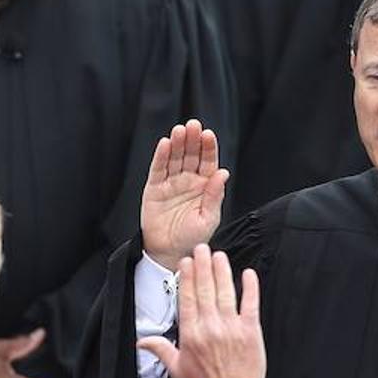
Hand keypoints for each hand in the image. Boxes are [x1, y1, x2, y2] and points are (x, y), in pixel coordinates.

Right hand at [136, 244, 265, 377]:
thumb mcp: (176, 368)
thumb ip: (160, 350)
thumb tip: (142, 342)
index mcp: (191, 334)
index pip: (188, 298)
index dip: (187, 277)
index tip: (186, 262)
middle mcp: (210, 327)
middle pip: (205, 289)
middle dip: (202, 266)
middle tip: (201, 249)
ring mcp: (231, 327)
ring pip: (225, 292)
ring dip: (222, 271)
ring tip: (219, 255)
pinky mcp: (251, 331)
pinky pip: (250, 304)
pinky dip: (250, 287)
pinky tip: (248, 273)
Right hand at [141, 119, 227, 271]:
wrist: (168, 252)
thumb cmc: (192, 238)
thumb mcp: (208, 218)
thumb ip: (215, 196)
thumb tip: (223, 172)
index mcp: (205, 186)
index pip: (208, 162)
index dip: (208, 148)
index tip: (208, 135)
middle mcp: (189, 180)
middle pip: (191, 155)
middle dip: (192, 140)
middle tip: (193, 125)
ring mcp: (171, 183)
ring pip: (174, 158)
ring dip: (177, 144)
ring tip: (179, 131)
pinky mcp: (155, 188)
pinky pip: (158, 169)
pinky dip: (161, 156)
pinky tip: (164, 144)